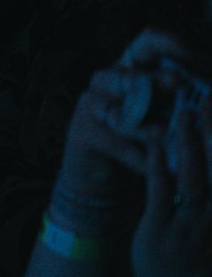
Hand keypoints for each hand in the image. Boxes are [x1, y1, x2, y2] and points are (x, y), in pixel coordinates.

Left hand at [131, 99, 211, 276]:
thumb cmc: (194, 264)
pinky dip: (160, 162)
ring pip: (196, 177)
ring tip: (187, 113)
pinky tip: (156, 141)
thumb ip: (207, 197)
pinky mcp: (160, 228)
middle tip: (211, 101)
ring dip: (193, 144)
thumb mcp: (208, 232)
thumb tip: (205, 161)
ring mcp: (190, 225)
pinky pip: (161, 189)